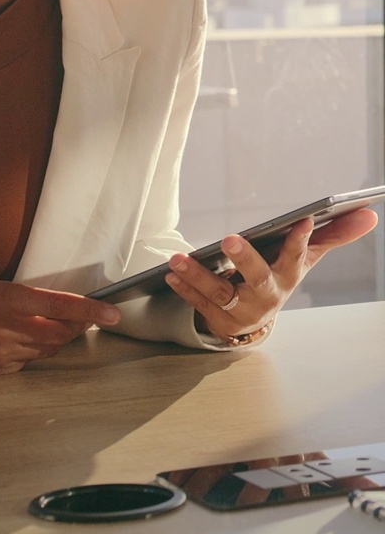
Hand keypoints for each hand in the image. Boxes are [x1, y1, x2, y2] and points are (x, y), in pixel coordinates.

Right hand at [0, 278, 121, 374]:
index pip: (63, 306)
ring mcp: (3, 354)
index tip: (113, 312)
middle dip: (78, 327)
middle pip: (61, 334)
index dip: (92, 310)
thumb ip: (22, 298)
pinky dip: (30, 352)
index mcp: (8, 301)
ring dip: (54, 339)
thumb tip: (52, 306)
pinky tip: (17, 341)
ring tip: (48, 326)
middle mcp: (10, 329)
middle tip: (87, 318)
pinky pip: (25, 363)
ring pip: (46, 350)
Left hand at [164, 205, 378, 340]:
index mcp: (289, 274)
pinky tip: (170, 274)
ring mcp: (242, 308)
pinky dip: (184, 289)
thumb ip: (334, 234)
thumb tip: (370, 212)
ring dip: (199, 275)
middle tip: (229, 237)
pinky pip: (199, 304)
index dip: (300, 239)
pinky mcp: (218, 319)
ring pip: (220, 292)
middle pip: (257, 276)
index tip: (302, 219)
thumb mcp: (305, 257)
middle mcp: (267, 294)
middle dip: (244, 258)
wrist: (255, 320)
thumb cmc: (280, 275)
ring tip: (178, 259)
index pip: (298, 255)